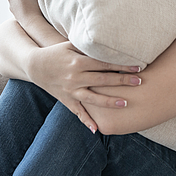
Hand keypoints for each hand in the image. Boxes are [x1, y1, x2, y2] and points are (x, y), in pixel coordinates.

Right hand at [27, 41, 141, 132]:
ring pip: (93, 98)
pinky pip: (78, 112)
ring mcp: (70, 90)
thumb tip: (108, 45)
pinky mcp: (66, 100)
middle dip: (122, 81)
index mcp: (78, 61)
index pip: (104, 63)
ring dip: (110, 101)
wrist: (35, 65)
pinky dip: (86, 121)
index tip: (137, 66)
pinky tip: (97, 130)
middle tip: (140, 81)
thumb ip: (87, 47)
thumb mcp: (70, 45)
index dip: (121, 65)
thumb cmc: (56, 53)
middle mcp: (75, 77)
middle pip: (103, 80)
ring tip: (126, 103)